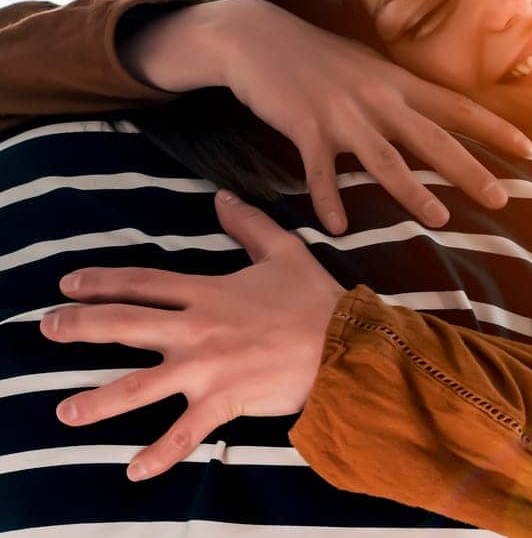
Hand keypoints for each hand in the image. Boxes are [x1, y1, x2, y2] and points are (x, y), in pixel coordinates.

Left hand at [41, 190, 342, 480]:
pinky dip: (161, 454)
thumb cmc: (317, 300)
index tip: (68, 284)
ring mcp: (206, 368)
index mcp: (207, 293)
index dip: (102, 281)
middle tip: (47, 328)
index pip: (143, 283)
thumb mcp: (285, 251)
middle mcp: (196, 330)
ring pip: (140, 386)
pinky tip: (135, 471)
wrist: (346, 343)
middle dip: (80, 327)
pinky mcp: (224, 400)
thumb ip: (249, 224)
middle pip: (124, 325)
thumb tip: (223, 196)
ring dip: (99, 401)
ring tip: (66, 412)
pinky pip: (185, 432)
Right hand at [122, 0, 531, 233]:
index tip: (531, 149)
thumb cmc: (317, 56)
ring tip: (440, 218)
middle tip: (502, 199)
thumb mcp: (369, 67)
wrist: (255, 36)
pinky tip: (339, 226)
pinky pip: (320, 172)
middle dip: (470, 170)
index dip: (495, 128)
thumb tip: (436, 114)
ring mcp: (342, 115)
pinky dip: (328, 199)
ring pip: (385, 160)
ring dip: (413, 191)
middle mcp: (378, 99)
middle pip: (433, 139)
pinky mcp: (304, 126)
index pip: (457, 107)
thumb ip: (401, 92)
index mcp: (398, 83)